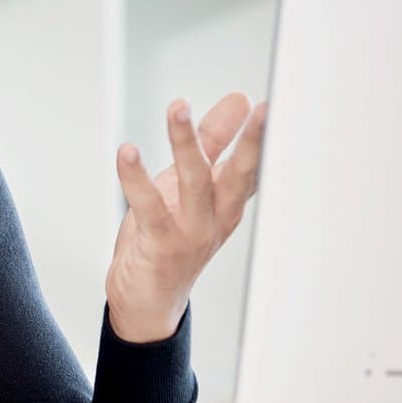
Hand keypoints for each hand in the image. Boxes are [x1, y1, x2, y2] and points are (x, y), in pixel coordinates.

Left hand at [105, 93, 267, 343]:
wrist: (146, 301)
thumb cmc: (169, 238)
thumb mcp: (189, 185)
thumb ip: (212, 143)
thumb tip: (238, 101)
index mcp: (228, 202)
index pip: (253, 165)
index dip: (264, 138)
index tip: (274, 106)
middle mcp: (217, 218)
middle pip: (240, 175)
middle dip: (253, 143)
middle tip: (262, 109)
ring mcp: (192, 233)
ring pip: (195, 183)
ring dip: (186, 144)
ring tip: (179, 108)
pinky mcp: (160, 245)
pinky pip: (149, 206)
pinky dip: (136, 178)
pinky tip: (128, 152)